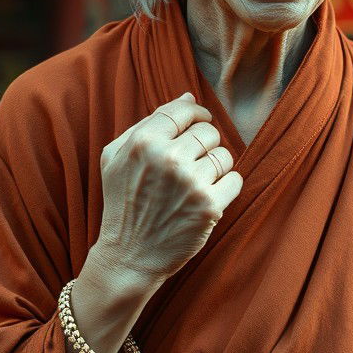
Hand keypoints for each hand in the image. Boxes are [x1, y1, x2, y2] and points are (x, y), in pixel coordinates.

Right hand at [95, 93, 241, 283]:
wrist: (129, 257)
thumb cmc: (122, 202)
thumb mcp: (117, 156)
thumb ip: (150, 122)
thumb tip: (187, 96)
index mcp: (143, 141)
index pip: (185, 109)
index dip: (195, 113)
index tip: (198, 123)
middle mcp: (168, 158)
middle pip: (209, 131)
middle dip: (203, 144)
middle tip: (189, 163)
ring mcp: (191, 182)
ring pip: (224, 154)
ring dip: (214, 167)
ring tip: (194, 183)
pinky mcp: (210, 206)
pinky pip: (235, 179)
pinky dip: (226, 187)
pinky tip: (205, 197)